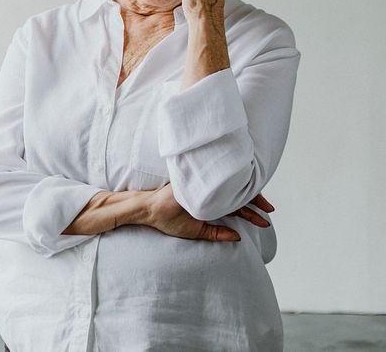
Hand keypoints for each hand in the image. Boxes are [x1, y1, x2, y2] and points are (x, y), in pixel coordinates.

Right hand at [143, 183, 272, 241]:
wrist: (150, 210)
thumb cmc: (168, 220)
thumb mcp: (197, 230)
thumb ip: (217, 233)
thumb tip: (239, 237)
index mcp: (211, 202)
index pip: (236, 204)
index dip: (252, 212)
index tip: (265, 221)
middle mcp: (210, 193)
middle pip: (238, 193)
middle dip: (256, 201)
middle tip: (270, 210)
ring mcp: (204, 187)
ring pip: (232, 188)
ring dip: (249, 196)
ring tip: (264, 207)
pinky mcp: (197, 184)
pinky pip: (219, 185)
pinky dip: (232, 188)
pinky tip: (243, 194)